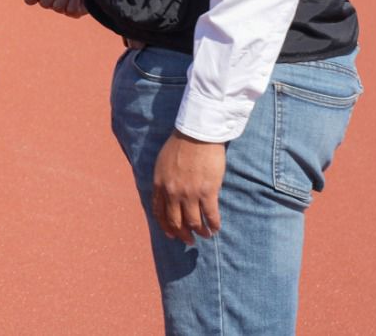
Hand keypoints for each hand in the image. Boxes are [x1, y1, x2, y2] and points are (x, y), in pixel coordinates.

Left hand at [151, 130, 225, 244]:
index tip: (172, 234)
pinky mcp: (207, 192)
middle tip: (189, 240)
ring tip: (205, 235)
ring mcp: (190, 193)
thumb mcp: (162, 163)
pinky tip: (216, 228)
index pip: (159, 212)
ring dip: (200, 232)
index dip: (166, 226)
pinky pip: (210, 215)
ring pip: (193, 222)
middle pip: (175, 221)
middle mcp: (172, 192)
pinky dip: (213, 225)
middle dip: (182, 234)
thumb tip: (167, 194)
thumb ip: (163, 180)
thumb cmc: (180, 145)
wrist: (197, 135)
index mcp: (159, 184)